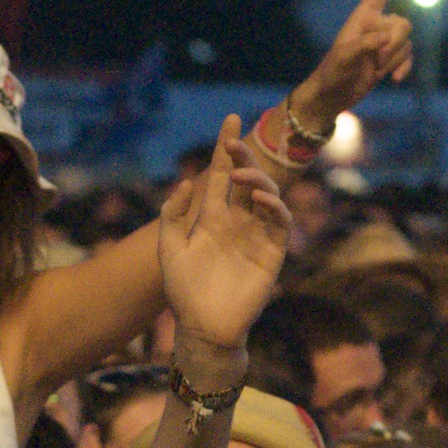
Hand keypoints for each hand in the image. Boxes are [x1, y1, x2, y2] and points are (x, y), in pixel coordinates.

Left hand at [158, 116, 290, 360]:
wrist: (203, 327)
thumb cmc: (184, 292)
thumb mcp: (169, 249)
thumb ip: (172, 216)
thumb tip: (186, 183)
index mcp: (212, 218)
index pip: (221, 175)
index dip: (226, 148)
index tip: (230, 120)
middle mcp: (237, 221)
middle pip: (245, 178)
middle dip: (242, 156)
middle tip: (234, 142)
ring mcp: (256, 234)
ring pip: (266, 194)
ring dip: (256, 179)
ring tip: (238, 176)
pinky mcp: (272, 252)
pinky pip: (279, 221)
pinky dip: (273, 206)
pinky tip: (258, 200)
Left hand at [289, 0, 412, 129]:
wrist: (333, 96)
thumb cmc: (333, 72)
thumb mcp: (344, 57)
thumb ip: (364, 44)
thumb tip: (385, 38)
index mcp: (363, 17)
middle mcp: (376, 25)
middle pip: (402, 24)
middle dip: (394, 44)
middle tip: (377, 60)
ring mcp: (384, 43)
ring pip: (406, 42)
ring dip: (394, 59)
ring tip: (376, 69)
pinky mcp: (389, 59)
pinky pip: (408, 56)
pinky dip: (404, 67)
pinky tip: (394, 79)